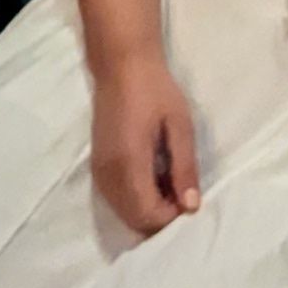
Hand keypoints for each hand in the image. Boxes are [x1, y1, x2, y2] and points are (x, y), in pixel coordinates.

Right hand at [86, 48, 199, 235]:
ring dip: (147, 210)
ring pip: (123, 214)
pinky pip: (115, 200)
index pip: (148, 214)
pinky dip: (134, 201)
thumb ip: (185, 168)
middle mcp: (109, 174)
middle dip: (160, 217)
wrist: (121, 65)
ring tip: (167, 183)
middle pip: (134, 221)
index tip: (187, 195)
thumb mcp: (180, 126)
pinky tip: (151, 179)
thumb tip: (191, 207)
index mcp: (130, 163)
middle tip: (180, 191)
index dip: (171, 216)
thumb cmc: (156, 91)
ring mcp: (99, 172)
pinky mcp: (96, 167)